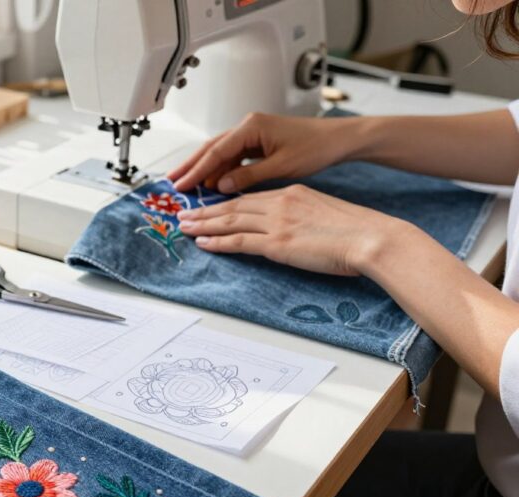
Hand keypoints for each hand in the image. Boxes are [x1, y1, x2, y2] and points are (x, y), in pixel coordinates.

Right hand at [168, 113, 361, 193]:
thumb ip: (249, 175)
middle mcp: (249, 127)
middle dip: (191, 165)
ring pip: (220, 153)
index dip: (196, 169)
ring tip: (188, 185)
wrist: (338, 140)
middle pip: (211, 148)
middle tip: (172, 181)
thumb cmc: (317, 147)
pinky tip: (215, 185)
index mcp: (252, 127)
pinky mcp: (258, 143)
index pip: (216, 151)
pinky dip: (222, 171)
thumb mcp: (282, 166)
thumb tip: (222, 185)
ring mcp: (252, 134)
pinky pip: (233, 158)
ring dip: (205, 169)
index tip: (181, 184)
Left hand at [177, 184, 408, 276]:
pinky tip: (203, 243)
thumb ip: (305, 217)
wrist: (373, 238)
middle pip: (234, 205)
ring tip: (185, 227)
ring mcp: (277, 222)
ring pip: (230, 220)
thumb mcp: (326, 214)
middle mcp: (281, 203)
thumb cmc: (359, 231)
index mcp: (293, 193)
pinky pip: (238, 241)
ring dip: (204, 224)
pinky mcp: (277, 243)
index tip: (211, 206)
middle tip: (185, 213)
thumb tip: (296, 230)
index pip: (252, 197)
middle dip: (206, 210)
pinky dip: (217, 242)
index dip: (227, 201)